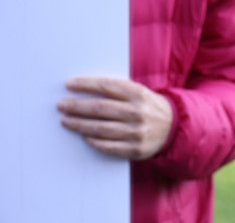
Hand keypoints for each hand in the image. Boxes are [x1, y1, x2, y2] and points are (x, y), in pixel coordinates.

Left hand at [59, 76, 173, 159]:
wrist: (173, 127)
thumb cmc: (148, 106)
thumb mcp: (138, 92)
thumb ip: (117, 90)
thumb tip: (85, 89)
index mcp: (137, 93)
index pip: (106, 86)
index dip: (86, 85)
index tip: (69, 84)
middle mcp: (137, 112)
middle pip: (100, 108)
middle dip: (77, 106)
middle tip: (61, 105)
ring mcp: (136, 132)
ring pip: (102, 128)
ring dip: (80, 125)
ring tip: (66, 121)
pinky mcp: (135, 149)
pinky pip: (110, 146)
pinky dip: (95, 142)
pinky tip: (84, 137)